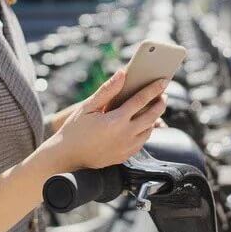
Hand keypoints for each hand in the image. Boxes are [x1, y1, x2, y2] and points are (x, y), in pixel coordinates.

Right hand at [48, 70, 168, 170]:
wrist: (67, 157)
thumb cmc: (74, 130)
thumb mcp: (87, 107)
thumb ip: (107, 90)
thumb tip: (122, 74)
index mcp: (115, 121)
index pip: (141, 100)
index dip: (153, 89)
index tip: (163, 81)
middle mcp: (124, 135)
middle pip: (151, 116)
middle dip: (160, 103)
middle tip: (163, 94)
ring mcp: (126, 147)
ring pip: (150, 130)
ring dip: (155, 117)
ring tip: (154, 107)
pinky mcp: (125, 156)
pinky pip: (142, 141)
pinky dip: (146, 130)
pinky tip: (143, 123)